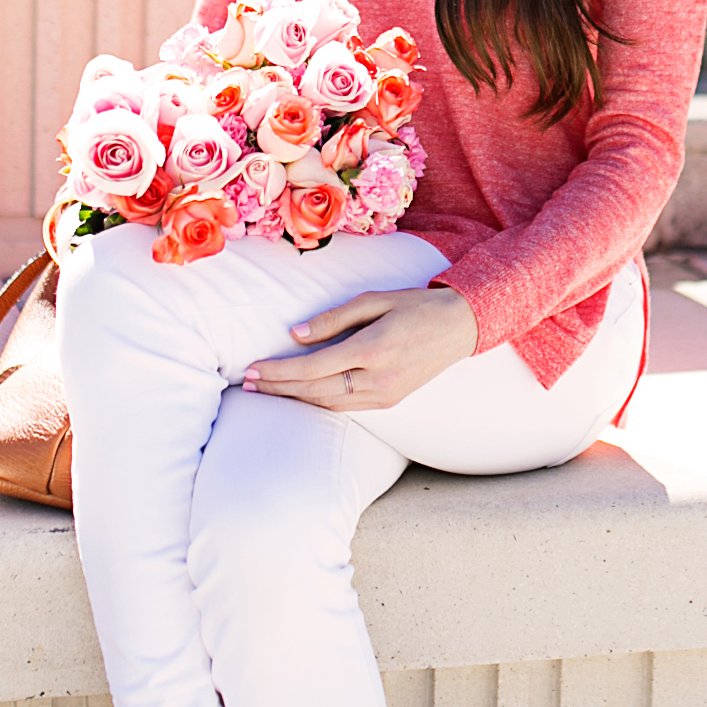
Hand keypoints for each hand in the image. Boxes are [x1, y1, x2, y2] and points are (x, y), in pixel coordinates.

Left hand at [243, 285, 478, 411]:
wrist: (460, 328)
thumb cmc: (416, 307)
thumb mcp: (375, 300)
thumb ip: (334, 318)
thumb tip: (295, 335)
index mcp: (373, 349)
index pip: (313, 367)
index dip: (278, 371)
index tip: (252, 368)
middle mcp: (378, 379)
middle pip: (315, 390)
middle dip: (277, 388)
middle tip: (246, 383)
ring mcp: (384, 395)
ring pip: (327, 403)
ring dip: (292, 398)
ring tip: (264, 390)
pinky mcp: (388, 402)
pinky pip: (344, 406)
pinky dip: (316, 402)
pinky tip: (298, 395)